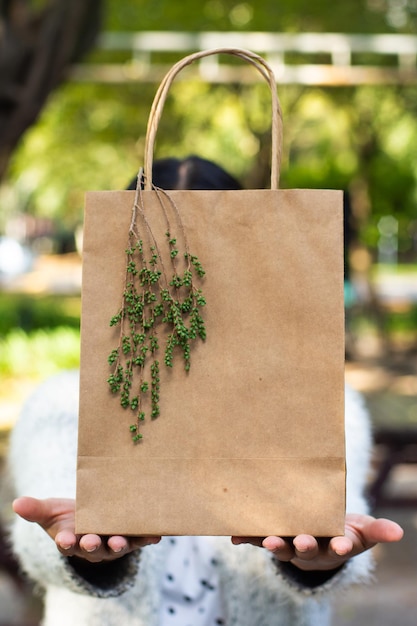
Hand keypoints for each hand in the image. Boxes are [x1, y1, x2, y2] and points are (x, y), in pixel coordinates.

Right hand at [13, 497, 160, 562]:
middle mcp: (92, 546)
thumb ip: (36, 509)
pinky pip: (139, 540)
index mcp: (71, 541)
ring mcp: (112, 543)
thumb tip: (17, 503)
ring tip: (119, 540)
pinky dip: (147, 538)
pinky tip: (156, 535)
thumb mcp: (51, 511)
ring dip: (119, 544)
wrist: (94, 517)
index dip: (66, 542)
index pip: (66, 544)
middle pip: (92, 549)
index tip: (64, 538)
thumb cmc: (69, 515)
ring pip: (115, 547)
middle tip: (90, 540)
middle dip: (91, 545)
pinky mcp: (130, 538)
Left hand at [231, 513, 403, 571]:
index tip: (341, 545)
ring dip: (274, 545)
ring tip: (269, 541)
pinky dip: (247, 538)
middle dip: (303, 546)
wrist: (319, 534)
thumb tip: (398, 532)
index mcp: (333, 545)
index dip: (339, 547)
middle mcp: (310, 548)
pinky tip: (234, 536)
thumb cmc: (342, 530)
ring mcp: (289, 544)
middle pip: (306, 550)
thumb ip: (377, 530)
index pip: (338, 548)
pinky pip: (257, 540)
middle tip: (302, 541)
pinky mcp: (272, 536)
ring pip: (281, 547)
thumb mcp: (362, 529)